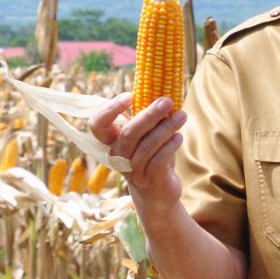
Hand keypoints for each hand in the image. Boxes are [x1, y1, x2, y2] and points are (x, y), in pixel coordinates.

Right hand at [88, 93, 185, 210]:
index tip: (129, 96)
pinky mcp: (149, 180)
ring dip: (166, 127)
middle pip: (129, 132)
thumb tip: (162, 86)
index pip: (97, 124)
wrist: (157, 192)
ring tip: (182, 115)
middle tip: (167, 101)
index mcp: (112, 141)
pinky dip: (170, 146)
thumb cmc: (151, 156)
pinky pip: (159, 160)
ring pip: (147, 145)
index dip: (110, 109)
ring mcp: (132, 170)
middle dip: (150, 115)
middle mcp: (117, 155)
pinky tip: (179, 136)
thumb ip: (147, 117)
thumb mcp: (145, 135)